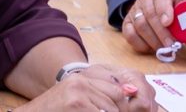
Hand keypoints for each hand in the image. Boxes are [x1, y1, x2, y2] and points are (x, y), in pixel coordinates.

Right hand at [17, 63, 156, 110]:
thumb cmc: (54, 111)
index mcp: (84, 77)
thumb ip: (100, 95)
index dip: (125, 102)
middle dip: (122, 110)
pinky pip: (101, 111)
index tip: (130, 108)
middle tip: (127, 111)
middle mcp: (81, 81)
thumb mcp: (77, 98)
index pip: (116, 87)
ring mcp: (78, 93)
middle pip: (117, 97)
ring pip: (111, 107)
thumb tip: (131, 92)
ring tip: (107, 111)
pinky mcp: (76, 103)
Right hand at [120, 0, 178, 53]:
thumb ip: (181, 12)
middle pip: (150, 16)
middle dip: (162, 33)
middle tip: (171, 45)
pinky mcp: (126, 23)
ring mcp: (134, 10)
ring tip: (163, 49)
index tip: (168, 22)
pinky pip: (129, 35)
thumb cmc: (169, 5)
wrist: (153, 0)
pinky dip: (140, 44)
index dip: (165, 11)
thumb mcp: (178, 3)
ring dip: (153, 40)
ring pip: (140, 26)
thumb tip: (185, 28)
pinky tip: (150, 48)